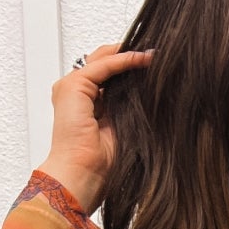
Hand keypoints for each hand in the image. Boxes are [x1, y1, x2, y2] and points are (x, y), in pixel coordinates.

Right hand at [41, 42, 155, 212]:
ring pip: (103, 60)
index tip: (156, 66)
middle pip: (104, 63)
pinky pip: (104, 65)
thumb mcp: (122, 130)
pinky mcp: (74, 86)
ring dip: (130, 54)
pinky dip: (125, 60)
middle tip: (156, 55)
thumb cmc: (101, 164)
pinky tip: (145, 59)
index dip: (130, 68)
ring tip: (154, 54)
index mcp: (86, 105)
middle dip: (129, 55)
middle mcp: (76, 94)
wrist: (83, 174)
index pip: (109, 76)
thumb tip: (153, 96)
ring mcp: (71, 88)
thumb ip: (128, 109)